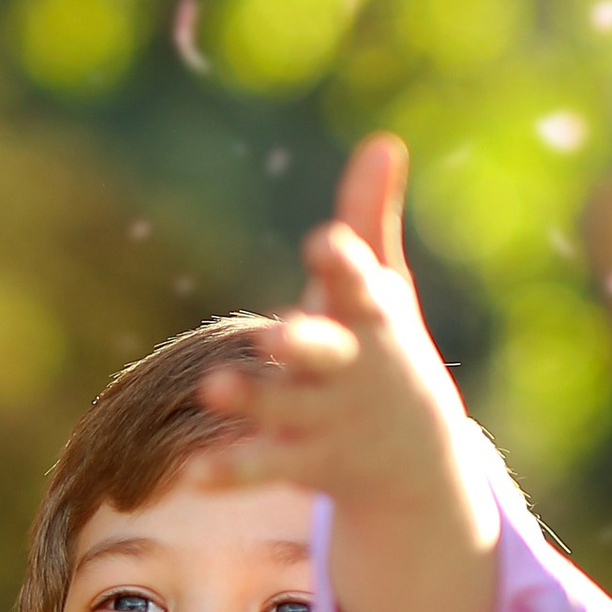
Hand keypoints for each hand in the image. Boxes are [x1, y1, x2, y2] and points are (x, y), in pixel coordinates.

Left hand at [195, 135, 501, 611]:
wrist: (417, 463)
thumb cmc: (384, 350)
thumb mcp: (382, 289)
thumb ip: (371, 219)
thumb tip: (382, 139)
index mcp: (370, 321)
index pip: (358, 288)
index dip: (343, 265)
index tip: (323, 241)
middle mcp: (351, 371)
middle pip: (327, 354)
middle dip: (304, 343)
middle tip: (273, 333)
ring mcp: (326, 421)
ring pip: (285, 411)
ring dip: (251, 400)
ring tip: (209, 387)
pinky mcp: (301, 463)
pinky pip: (262, 466)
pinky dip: (230, 470)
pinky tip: (194, 472)